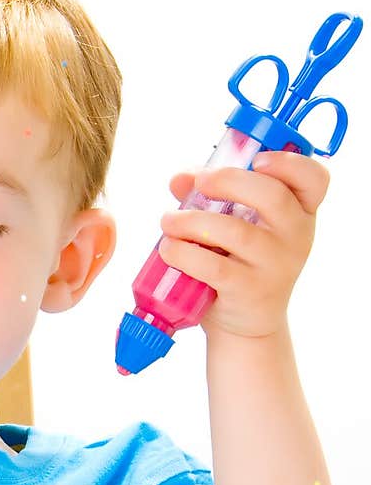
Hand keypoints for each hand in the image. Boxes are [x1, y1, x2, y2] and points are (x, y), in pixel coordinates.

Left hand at [159, 151, 329, 340]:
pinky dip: (185, 254)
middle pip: (272, 196)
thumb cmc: (241, 262)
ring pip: (235, 232)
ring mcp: (275, 266)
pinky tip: (169, 248)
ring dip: (193, 221)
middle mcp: (295, 236)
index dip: (289, 163)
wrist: (245, 323)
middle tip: (200, 183)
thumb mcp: (237, 223)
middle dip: (229, 180)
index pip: (315, 179)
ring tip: (168, 221)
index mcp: (299, 211)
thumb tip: (180, 179)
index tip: (257, 160)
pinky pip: (215, 267)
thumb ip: (211, 194)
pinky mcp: (249, 291)